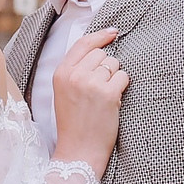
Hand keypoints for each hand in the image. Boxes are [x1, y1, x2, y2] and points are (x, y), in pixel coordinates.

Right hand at [49, 28, 128, 171]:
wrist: (78, 151)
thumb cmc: (73, 123)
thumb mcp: (64, 92)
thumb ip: (75, 70)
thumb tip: (100, 47)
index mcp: (60, 73)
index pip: (83, 44)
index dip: (100, 36)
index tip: (113, 32)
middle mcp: (75, 75)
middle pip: (101, 54)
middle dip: (106, 67)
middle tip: (100, 88)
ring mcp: (91, 84)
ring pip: (114, 64)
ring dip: (114, 78)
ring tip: (104, 97)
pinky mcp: (108, 94)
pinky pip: (123, 77)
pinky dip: (122, 87)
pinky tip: (113, 101)